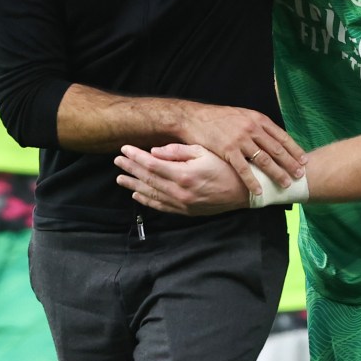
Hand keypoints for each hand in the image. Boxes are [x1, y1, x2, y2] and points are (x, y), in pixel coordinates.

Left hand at [114, 143, 247, 214]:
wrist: (243, 191)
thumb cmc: (226, 167)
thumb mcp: (205, 151)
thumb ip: (178, 151)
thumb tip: (155, 152)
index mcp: (183, 174)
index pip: (151, 164)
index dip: (136, 157)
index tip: (124, 149)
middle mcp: (179, 191)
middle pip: (148, 179)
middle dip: (130, 169)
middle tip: (117, 161)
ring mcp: (182, 203)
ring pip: (151, 194)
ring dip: (134, 185)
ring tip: (120, 178)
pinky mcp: (186, 211)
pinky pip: (161, 206)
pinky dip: (147, 201)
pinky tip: (137, 195)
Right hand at [179, 102, 306, 193]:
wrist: (194, 118)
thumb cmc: (218, 118)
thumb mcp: (242, 115)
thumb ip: (256, 126)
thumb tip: (272, 137)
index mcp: (257, 119)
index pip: (281, 136)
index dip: (294, 149)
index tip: (304, 160)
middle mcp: (252, 128)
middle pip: (276, 149)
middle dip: (290, 163)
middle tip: (300, 175)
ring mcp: (240, 140)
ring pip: (264, 160)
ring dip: (276, 173)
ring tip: (285, 184)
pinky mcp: (227, 150)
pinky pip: (243, 169)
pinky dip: (252, 181)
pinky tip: (259, 191)